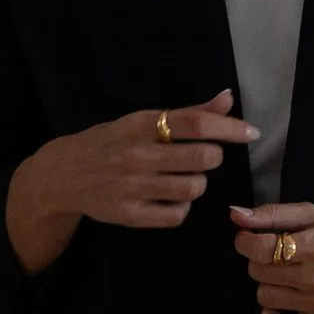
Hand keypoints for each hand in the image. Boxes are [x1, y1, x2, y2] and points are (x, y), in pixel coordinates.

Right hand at [6, 90, 253, 272]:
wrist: (63, 175)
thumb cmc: (111, 142)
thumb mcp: (143, 121)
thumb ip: (189, 113)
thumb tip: (228, 98)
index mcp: (141, 125)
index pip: (195, 124)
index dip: (229, 128)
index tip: (250, 132)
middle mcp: (137, 154)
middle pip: (202, 157)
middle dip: (211, 157)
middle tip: (201, 157)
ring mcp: (132, 186)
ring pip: (194, 187)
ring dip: (198, 183)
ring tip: (185, 177)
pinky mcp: (129, 214)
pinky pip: (177, 214)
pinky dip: (182, 206)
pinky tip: (171, 197)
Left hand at [233, 203, 313, 313]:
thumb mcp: (313, 214)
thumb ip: (273, 214)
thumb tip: (235, 215)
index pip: (258, 248)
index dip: (245, 242)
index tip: (250, 239)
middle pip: (258, 272)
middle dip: (261, 260)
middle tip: (280, 255)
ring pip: (264, 296)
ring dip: (269, 284)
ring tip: (288, 275)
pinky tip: (282, 301)